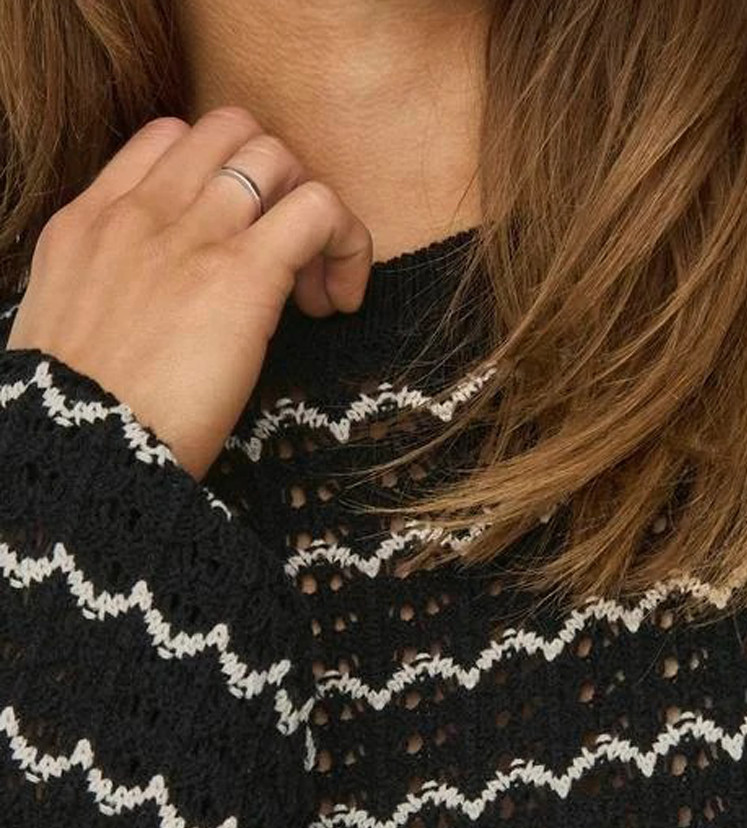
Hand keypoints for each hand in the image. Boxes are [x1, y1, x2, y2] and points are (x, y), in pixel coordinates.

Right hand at [6, 107, 372, 481]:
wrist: (85, 448)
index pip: (168, 141)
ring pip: (278, 159)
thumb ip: (111, 294)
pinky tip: (340, 299)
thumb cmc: (82, 415)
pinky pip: (318, 209)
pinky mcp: (244, 273)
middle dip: (273, 182)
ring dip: (312, 215)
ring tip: (314, 289)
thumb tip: (157, 310)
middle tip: (286, 260)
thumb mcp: (70, 330)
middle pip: (231, 131)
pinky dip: (346, 242)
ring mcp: (193, 234)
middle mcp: (142, 211)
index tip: (233, 241)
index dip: (219, 177)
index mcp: (90, 221)